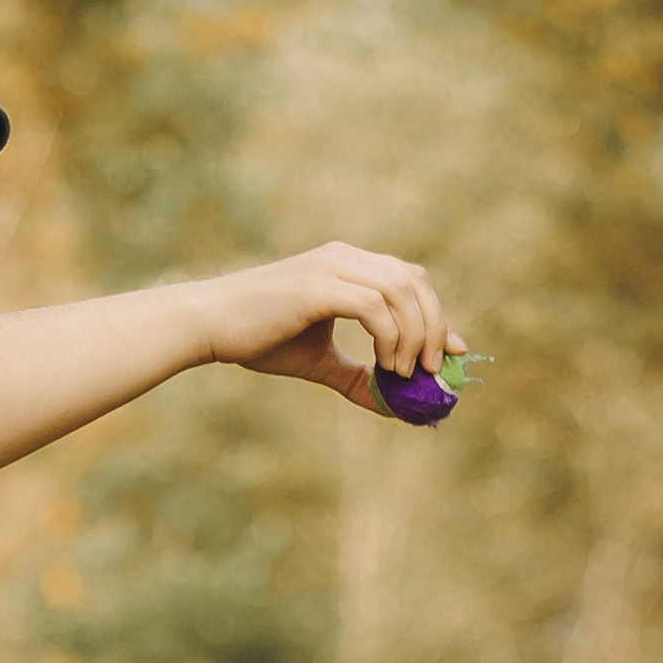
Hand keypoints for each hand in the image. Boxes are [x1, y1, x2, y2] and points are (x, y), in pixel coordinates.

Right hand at [204, 246, 460, 412]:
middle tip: (434, 370)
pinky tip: (387, 367)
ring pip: (400, 292)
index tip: (452, 353)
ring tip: (406, 375)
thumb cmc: (257, 340)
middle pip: (414, 281)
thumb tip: (392, 405)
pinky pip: (374, 307)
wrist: (209, 325)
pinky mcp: (319, 286)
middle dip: (435, 327)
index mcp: (347, 265)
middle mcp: (344, 258)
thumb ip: (356, 375)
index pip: (409, 279)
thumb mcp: (316, 361)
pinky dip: (390, 338)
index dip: (437, 314)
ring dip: (414, 337)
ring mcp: (332, 267)